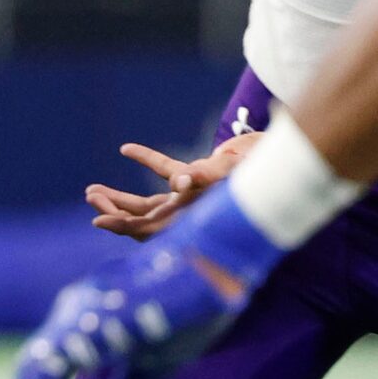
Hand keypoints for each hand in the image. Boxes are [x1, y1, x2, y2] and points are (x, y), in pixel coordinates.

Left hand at [11, 187, 292, 378]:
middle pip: (31, 373)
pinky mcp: (104, 310)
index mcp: (83, 327)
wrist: (220, 268)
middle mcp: (75, 314)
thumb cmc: (187, 311)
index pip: (45, 377)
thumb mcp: (152, 370)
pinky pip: (67, 356)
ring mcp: (86, 308)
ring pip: (39, 366)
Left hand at [86, 132, 258, 240]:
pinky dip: (147, 160)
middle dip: (115, 210)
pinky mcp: (199, 178)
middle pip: (143, 220)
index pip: (151, 229)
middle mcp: (191, 214)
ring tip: (91, 190)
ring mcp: (193, 199)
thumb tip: (180, 180)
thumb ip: (208, 176)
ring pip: (149, 204)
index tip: (98, 220)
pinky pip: (167, 172)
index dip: (124, 226)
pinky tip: (126, 148)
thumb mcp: (234, 173)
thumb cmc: (261, 173)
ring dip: (121, 197)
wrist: (286, 163)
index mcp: (195, 218)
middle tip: (91, 197)